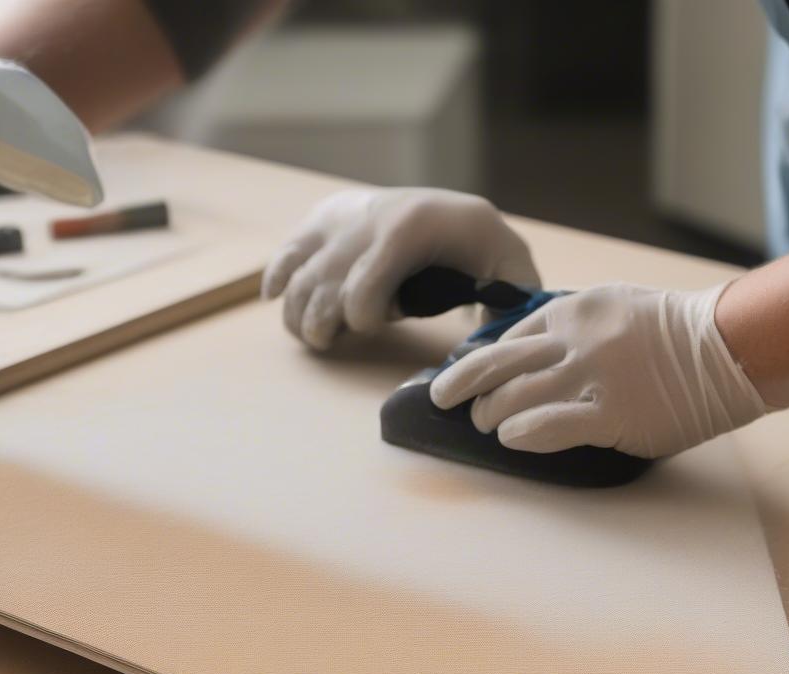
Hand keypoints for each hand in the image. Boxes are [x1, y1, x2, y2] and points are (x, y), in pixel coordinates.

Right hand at [261, 187, 540, 350]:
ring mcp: (348, 215)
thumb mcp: (513, 273)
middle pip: (328, 269)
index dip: (362, 302)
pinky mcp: (329, 220)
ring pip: (304, 263)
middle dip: (320, 314)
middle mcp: (376, 213)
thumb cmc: (489, 253)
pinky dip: (278, 274)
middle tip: (327, 343)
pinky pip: (293, 247)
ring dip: (298, 306)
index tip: (368, 328)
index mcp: (417, 224)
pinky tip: (275, 298)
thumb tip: (493, 345)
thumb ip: (510, 304)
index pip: (371, 265)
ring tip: (313, 337)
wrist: (462, 213)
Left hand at [429, 282, 767, 458]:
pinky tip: (511, 439)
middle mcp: (572, 340)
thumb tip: (533, 349)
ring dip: (490, 416)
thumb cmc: (676, 330)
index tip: (462, 376)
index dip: (478, 360)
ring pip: (513, 398)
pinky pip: (547, 426)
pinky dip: (520, 434)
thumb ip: (573, 325)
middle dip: (462, 386)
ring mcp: (589, 377)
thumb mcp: (616, 306)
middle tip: (448, 402)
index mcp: (572, 311)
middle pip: (495, 365)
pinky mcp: (610, 415)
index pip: (507, 337)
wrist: (729, 347)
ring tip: (487, 427)